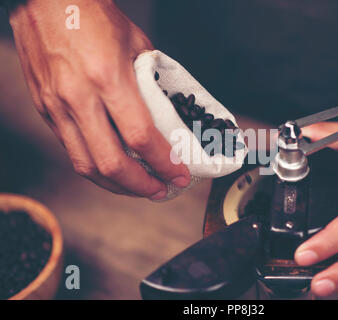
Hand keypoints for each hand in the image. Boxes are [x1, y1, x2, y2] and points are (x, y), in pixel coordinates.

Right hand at [8, 0, 189, 199]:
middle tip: (160, 189)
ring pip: (85, 165)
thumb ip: (150, 82)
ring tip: (138, 187)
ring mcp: (56, 105)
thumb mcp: (135, 44)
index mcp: (108, 77)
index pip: (140, 136)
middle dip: (141, 186)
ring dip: (116, 184)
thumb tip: (165, 114)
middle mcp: (78, 96)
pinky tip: (112, 166)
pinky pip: (71, 148)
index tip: (179, 174)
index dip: (163, 163)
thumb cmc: (93, 14)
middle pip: (111, 162)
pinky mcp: (44, 107)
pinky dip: (95, 165)